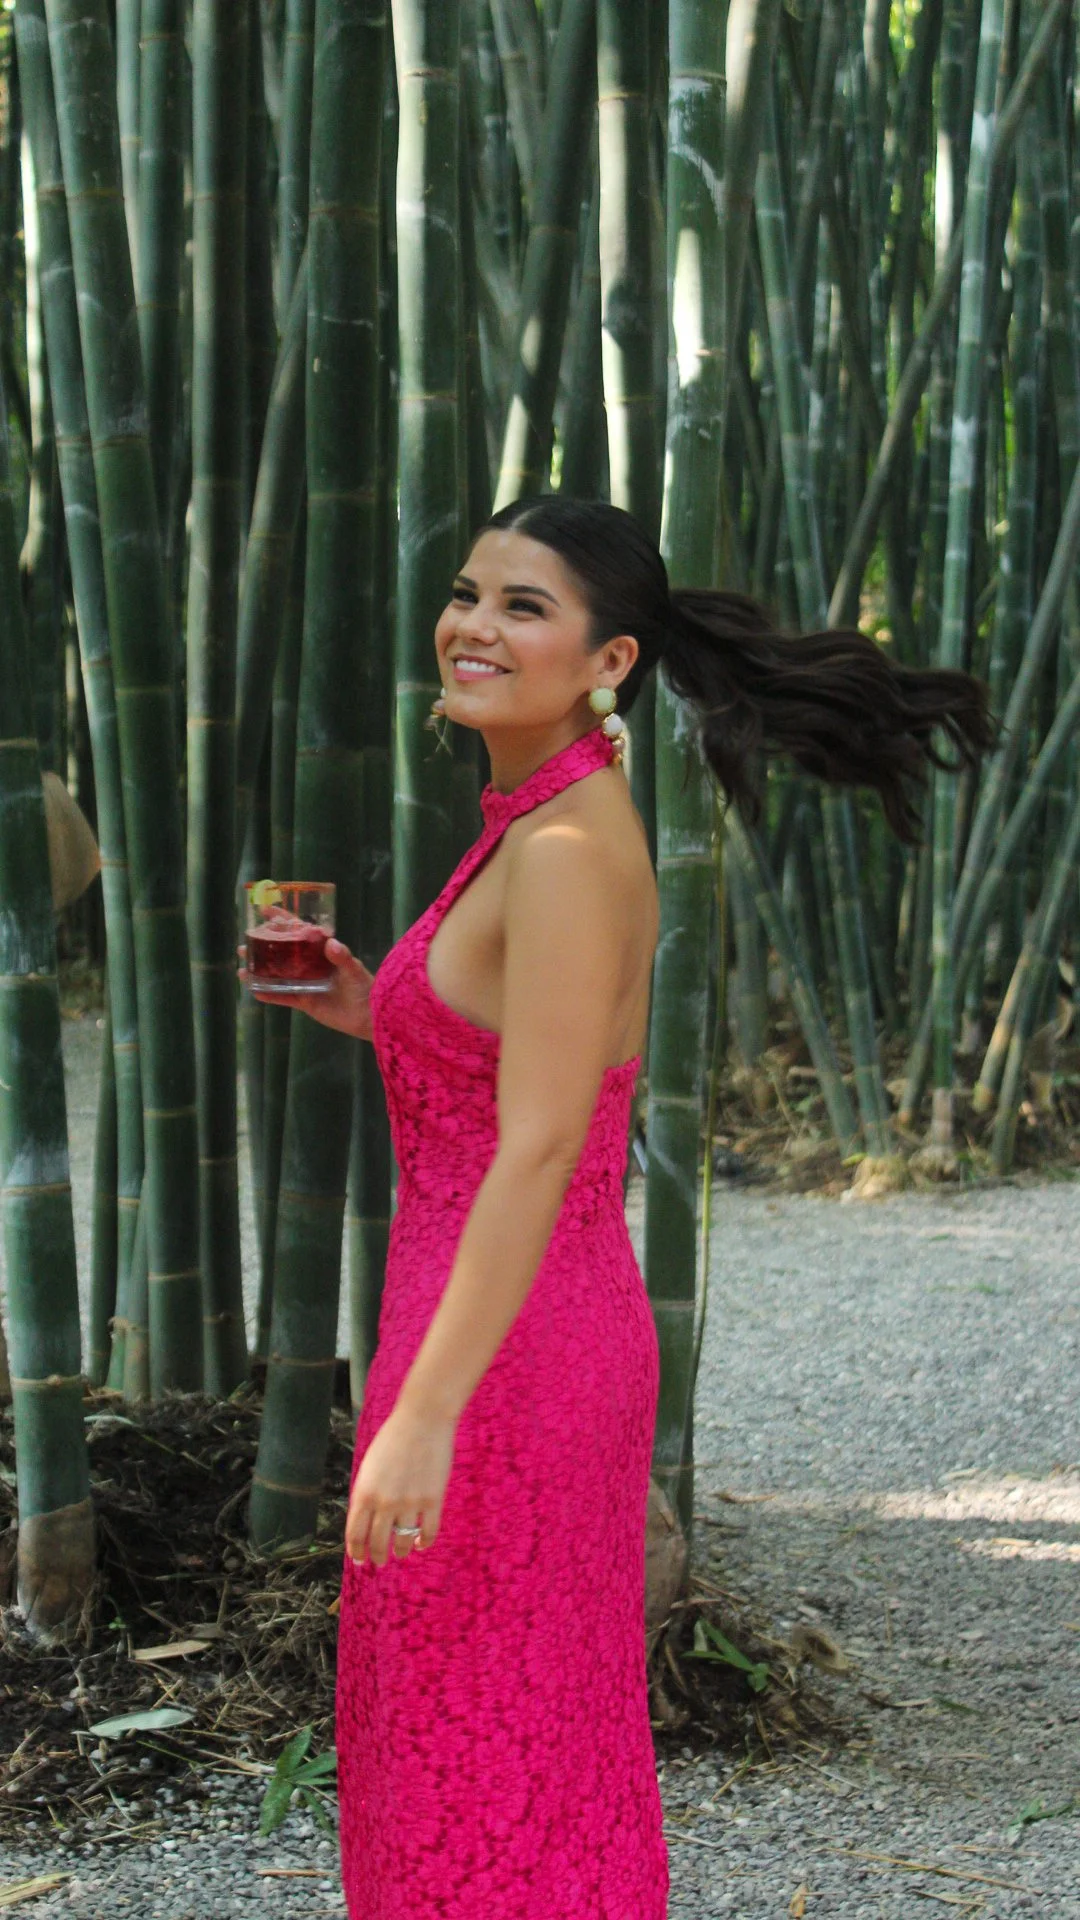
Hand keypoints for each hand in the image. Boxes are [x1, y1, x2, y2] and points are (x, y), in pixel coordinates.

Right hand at [236, 932, 374, 1040]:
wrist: (369, 1017)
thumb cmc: (366, 988)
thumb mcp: (354, 969)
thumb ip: (343, 957)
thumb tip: (332, 943)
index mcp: (323, 952)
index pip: (300, 931)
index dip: (283, 921)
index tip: (265, 910)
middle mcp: (312, 965)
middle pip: (284, 952)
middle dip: (264, 946)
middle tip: (245, 941)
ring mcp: (307, 983)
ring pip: (279, 974)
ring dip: (261, 970)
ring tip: (242, 967)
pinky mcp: (306, 1002)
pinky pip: (283, 997)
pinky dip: (269, 994)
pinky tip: (253, 990)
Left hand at [345, 1403, 456, 1565]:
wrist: (422, 1420)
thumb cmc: (393, 1439)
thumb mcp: (369, 1467)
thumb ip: (366, 1494)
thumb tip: (367, 1521)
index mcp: (364, 1493)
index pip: (355, 1535)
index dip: (357, 1552)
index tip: (360, 1560)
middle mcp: (384, 1502)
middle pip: (378, 1542)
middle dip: (378, 1556)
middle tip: (380, 1560)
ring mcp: (410, 1502)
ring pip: (403, 1541)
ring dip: (400, 1551)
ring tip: (401, 1553)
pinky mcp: (433, 1500)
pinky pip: (428, 1532)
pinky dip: (424, 1542)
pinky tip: (420, 1543)